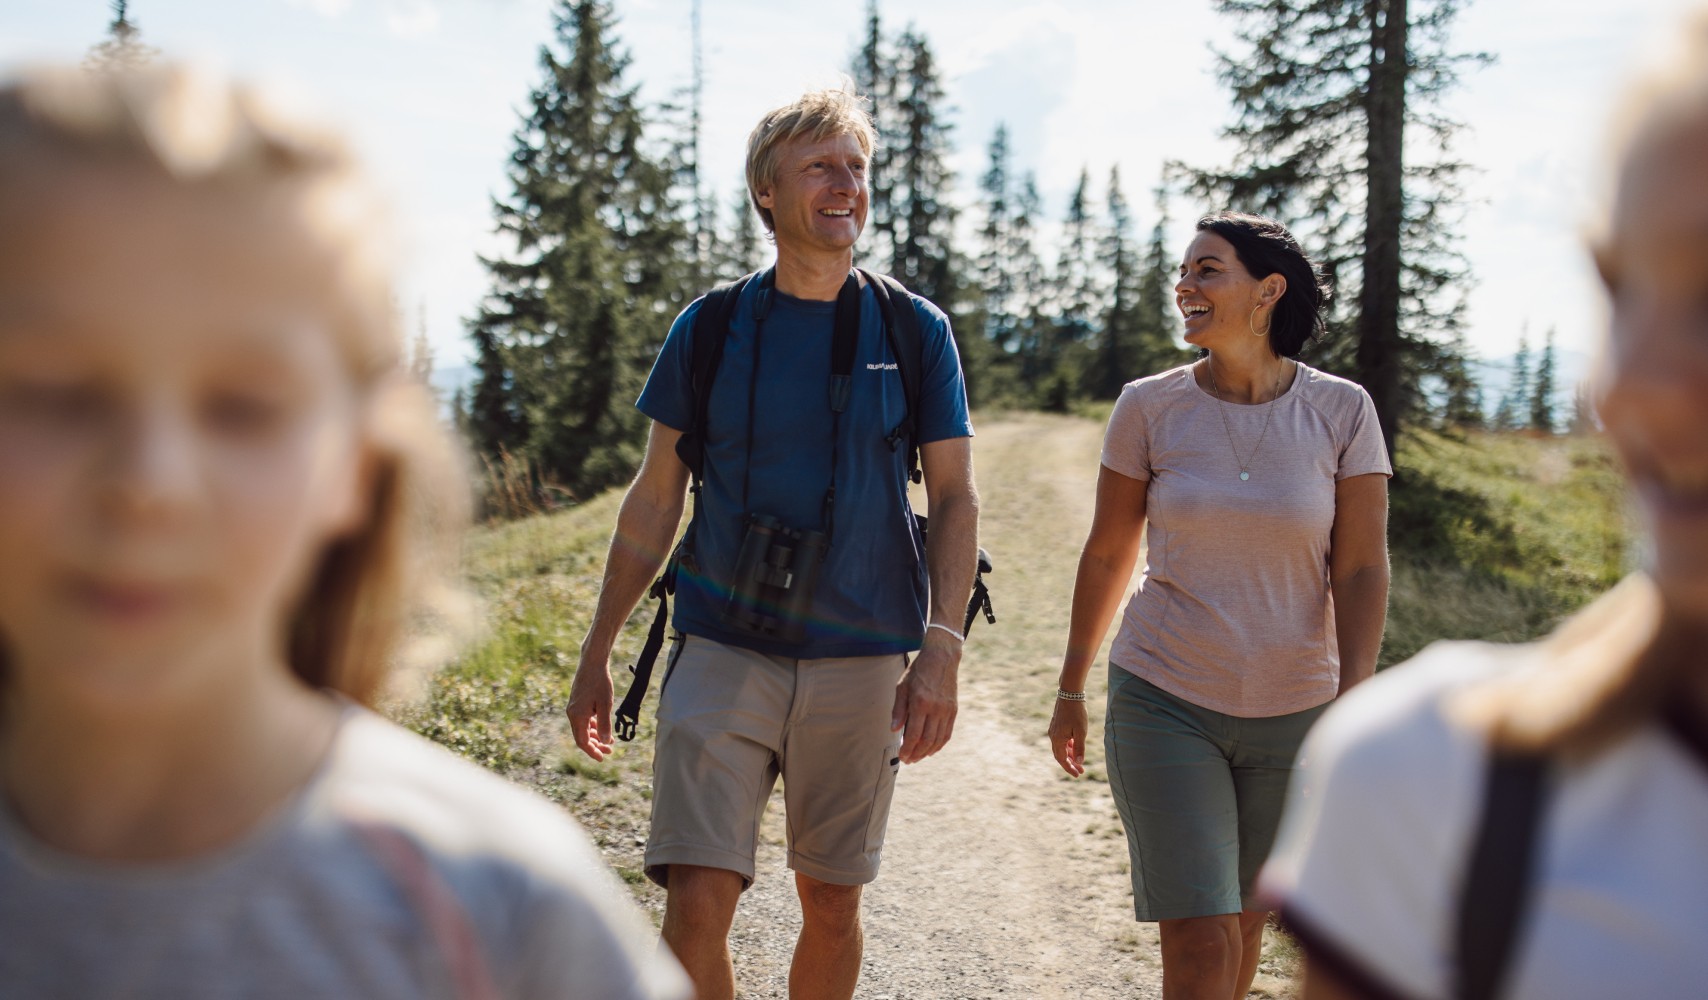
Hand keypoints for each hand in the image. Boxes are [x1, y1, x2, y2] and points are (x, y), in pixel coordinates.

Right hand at [566, 654, 614, 760]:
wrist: (592, 662)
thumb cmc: (600, 682)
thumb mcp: (605, 704)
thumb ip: (605, 724)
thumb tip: (606, 742)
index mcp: (577, 716)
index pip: (582, 741)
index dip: (592, 751)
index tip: (603, 758)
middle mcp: (572, 714)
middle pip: (582, 737)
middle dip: (595, 745)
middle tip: (610, 751)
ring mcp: (574, 708)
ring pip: (583, 728)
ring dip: (596, 736)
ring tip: (610, 741)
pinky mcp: (578, 702)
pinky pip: (584, 720)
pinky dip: (593, 726)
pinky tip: (603, 727)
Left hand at [891, 632, 959, 763]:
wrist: (941, 658)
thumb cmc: (918, 671)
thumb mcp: (902, 687)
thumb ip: (898, 710)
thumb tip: (894, 730)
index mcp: (920, 703)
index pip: (914, 734)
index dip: (907, 749)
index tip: (902, 756)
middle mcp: (936, 709)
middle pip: (927, 740)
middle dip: (917, 754)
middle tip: (909, 760)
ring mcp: (947, 710)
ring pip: (938, 739)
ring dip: (928, 752)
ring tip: (918, 757)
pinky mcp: (953, 710)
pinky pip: (947, 733)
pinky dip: (939, 744)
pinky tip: (932, 749)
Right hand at [1048, 697, 1087, 776]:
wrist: (1070, 694)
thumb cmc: (1077, 712)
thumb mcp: (1081, 731)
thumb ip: (1080, 747)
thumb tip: (1079, 762)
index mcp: (1057, 739)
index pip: (1062, 759)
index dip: (1070, 768)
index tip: (1078, 775)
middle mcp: (1053, 736)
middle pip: (1060, 755)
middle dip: (1070, 764)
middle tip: (1081, 771)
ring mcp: (1054, 730)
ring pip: (1061, 748)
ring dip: (1070, 755)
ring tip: (1080, 761)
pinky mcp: (1057, 725)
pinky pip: (1061, 741)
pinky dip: (1068, 747)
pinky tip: (1076, 748)